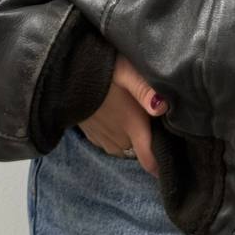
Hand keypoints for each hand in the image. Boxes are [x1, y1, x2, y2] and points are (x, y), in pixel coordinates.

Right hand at [76, 51, 167, 176]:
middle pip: (139, 149)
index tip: (171, 163)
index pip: (149, 158)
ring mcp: (102, 138)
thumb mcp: (126, 71)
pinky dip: (116, 135)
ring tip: (137, 119)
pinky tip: (117, 117)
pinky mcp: (89, 134)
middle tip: (155, 122)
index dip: (160, 164)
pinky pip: (109, 142)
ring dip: (131, 139)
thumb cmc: (100, 70)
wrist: (62, 74)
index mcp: (131, 125)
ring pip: (124, 147)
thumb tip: (163, 108)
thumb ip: (145, 89)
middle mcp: (118, 138)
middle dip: (148, 141)